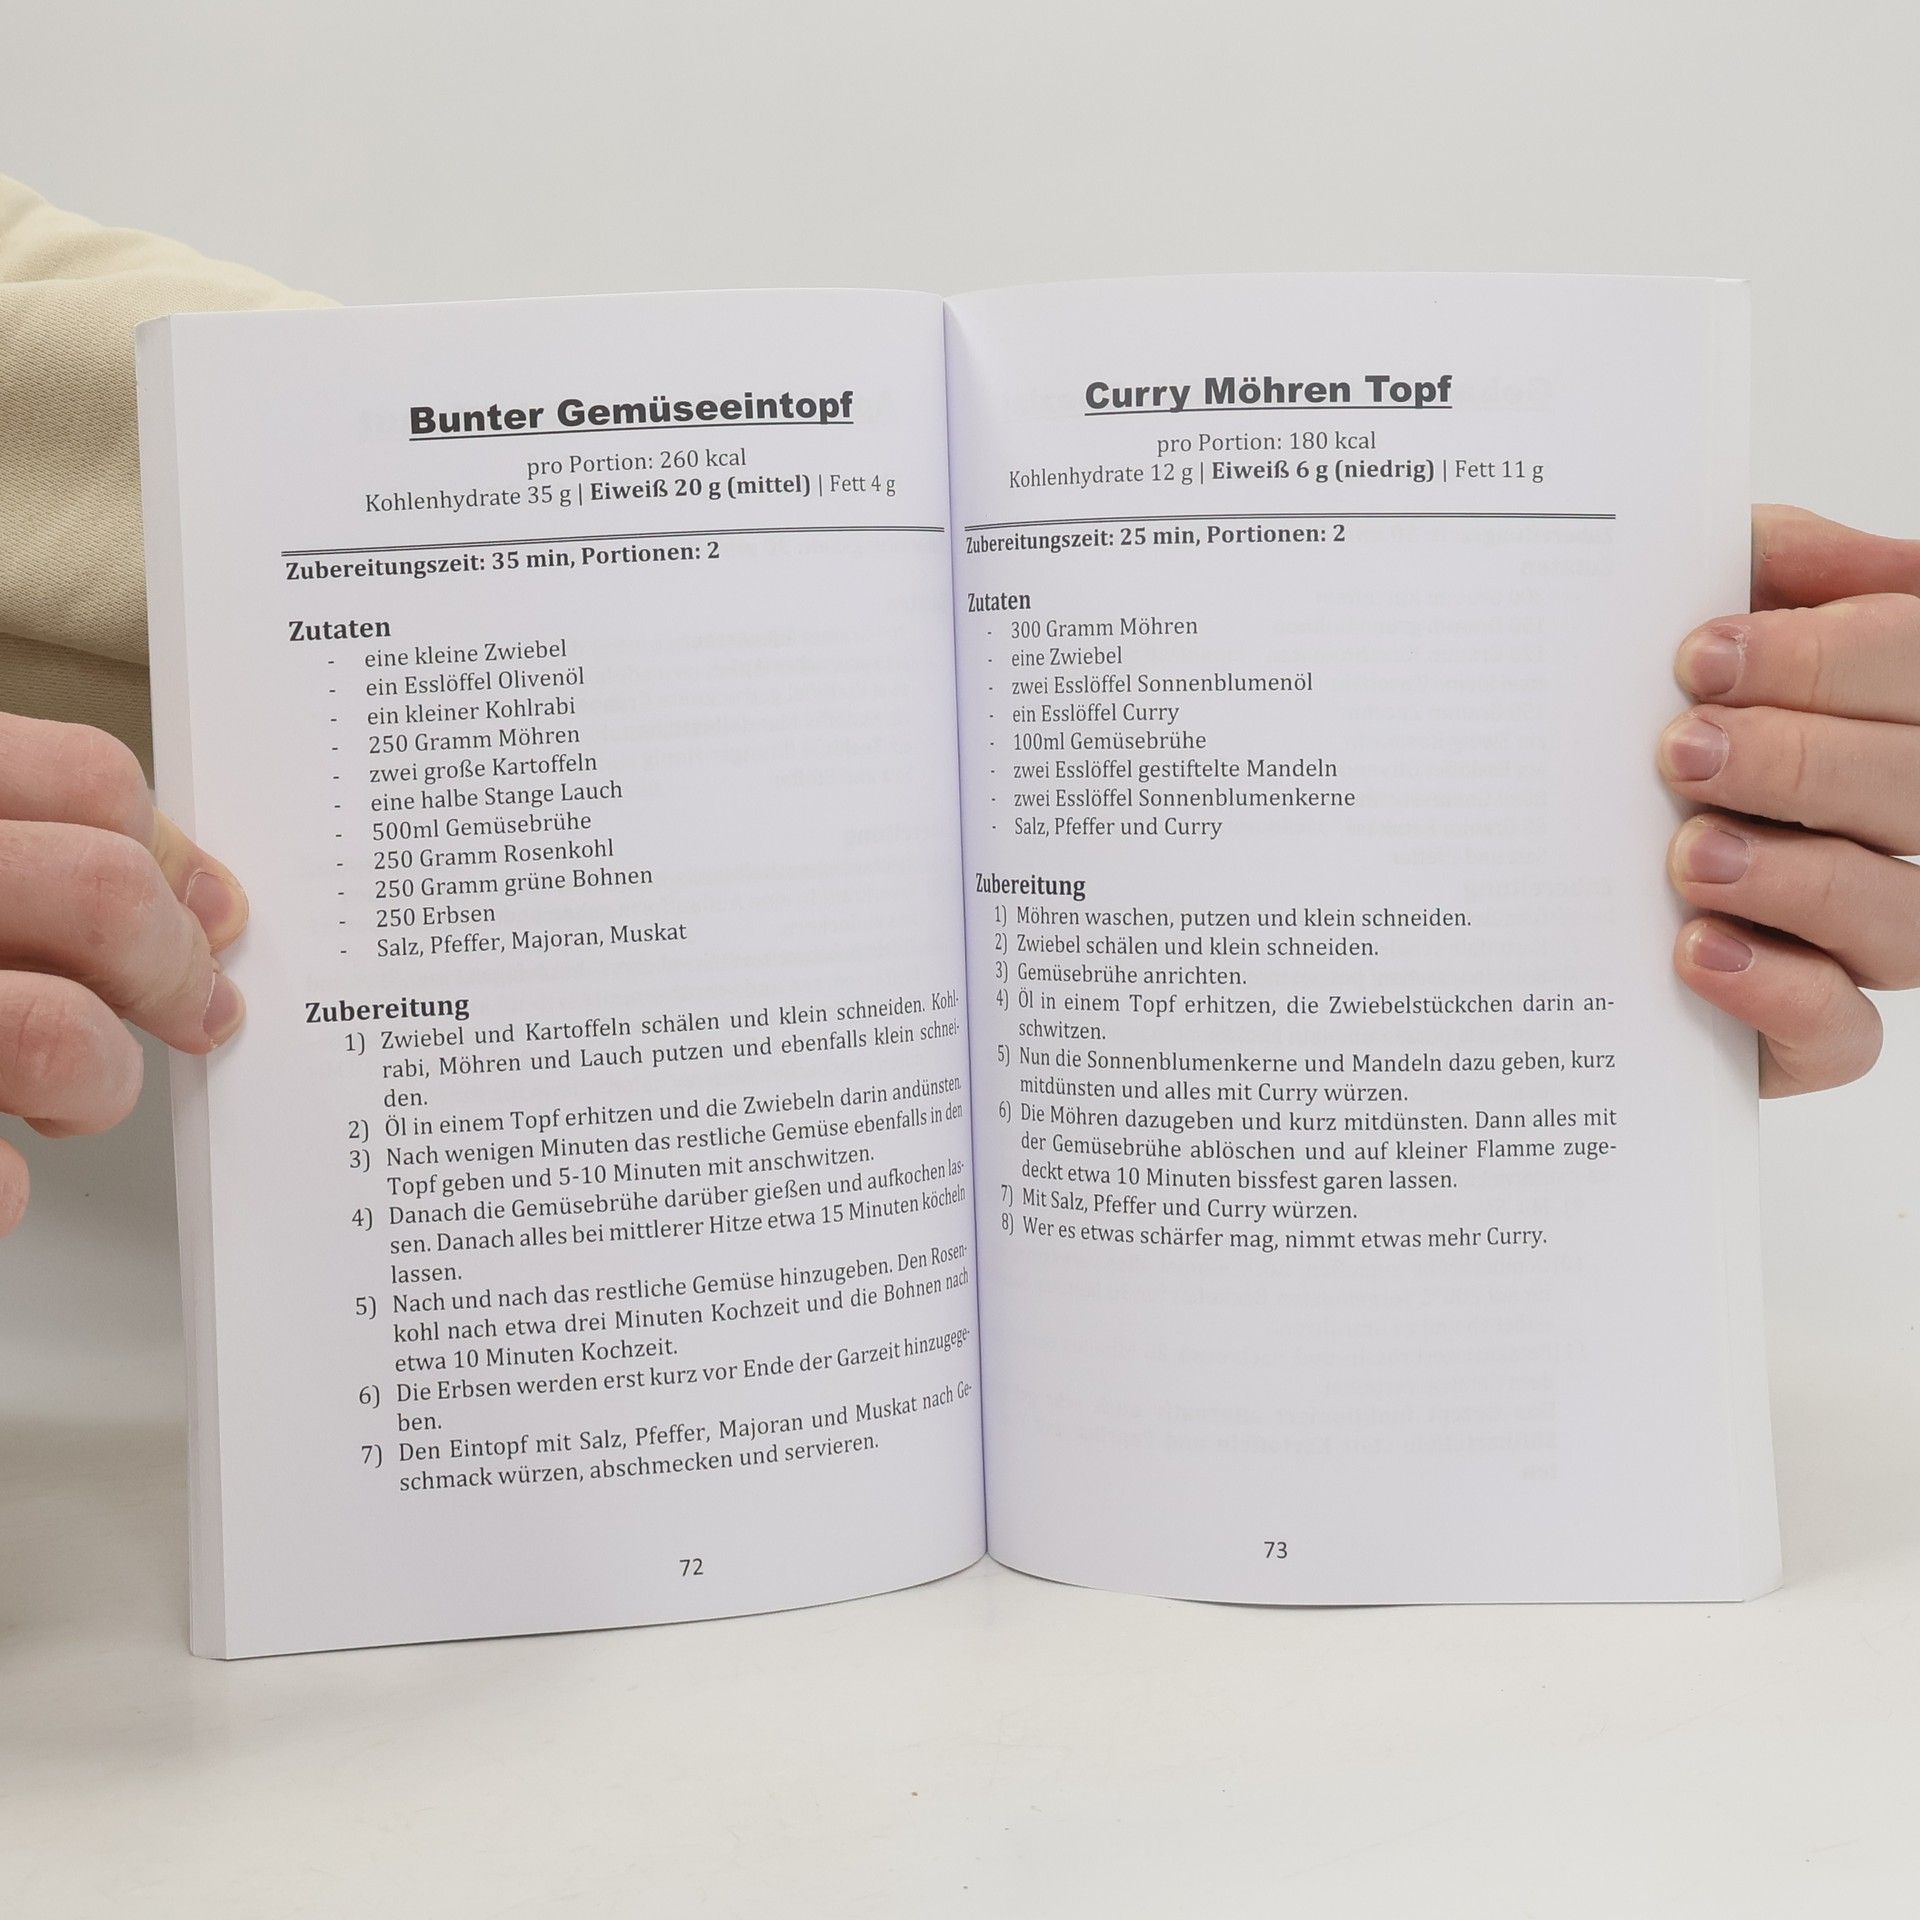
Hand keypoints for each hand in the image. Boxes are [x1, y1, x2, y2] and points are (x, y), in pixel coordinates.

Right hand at [0, 715, 246, 1234]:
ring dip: (96, 1083)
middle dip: (172, 968)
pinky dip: (9, 1190)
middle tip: (197, 1012)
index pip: (85, 781)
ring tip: (67, 1097)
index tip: (214, 913)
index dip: (173, 855)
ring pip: (64, 1039)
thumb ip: (24, 846)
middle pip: (103, 896)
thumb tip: (176, 897)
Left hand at [1662, 504, 1919, 1095]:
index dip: (1830, 656)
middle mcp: (1895, 820)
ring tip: (1690, 856)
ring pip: (1902, 914)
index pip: (1913, 664)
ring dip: (1797, 878)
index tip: (1702, 655)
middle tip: (1683, 752)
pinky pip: (1843, 1031)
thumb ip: (1743, 567)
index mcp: (1882, 711)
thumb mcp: (1682, 629)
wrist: (1547, 882)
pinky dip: (1777, 991)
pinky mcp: (1812, 1031)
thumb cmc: (1636, 741)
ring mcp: (1864, 933)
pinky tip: (1698, 950)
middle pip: (1917, 785)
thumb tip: (1755, 540)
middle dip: (1803, 760)